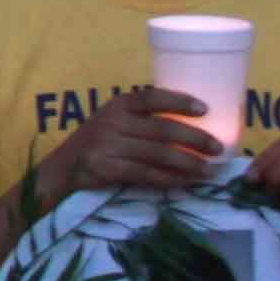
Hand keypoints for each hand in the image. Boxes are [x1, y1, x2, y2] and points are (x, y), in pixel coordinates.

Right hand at [42, 92, 230, 202]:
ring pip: (158, 154)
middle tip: (218, 148)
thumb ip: (140, 120)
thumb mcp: (112, 121)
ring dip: (188, 163)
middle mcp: (113, 122)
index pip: (152, 97)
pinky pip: (146, 174)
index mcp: (117, 105)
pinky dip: (169, 180)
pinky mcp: (107, 169)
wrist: (61, 169)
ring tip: (209, 170)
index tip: (205, 109)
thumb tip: (188, 124)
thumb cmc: (95, 143)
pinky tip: (186, 183)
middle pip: (162, 129)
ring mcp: (109, 145)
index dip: (179, 102)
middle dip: (194, 139)